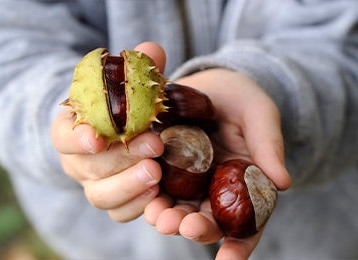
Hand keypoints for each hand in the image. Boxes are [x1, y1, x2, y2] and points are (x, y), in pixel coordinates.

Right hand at [50, 42, 166, 221]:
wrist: (122, 134)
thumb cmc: (122, 108)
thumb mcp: (127, 86)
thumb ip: (137, 69)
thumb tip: (152, 50)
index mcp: (73, 130)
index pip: (62, 136)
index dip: (76, 139)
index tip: (97, 138)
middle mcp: (78, 162)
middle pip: (86, 168)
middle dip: (120, 158)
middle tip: (154, 146)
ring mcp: (94, 184)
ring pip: (100, 196)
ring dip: (129, 186)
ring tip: (158, 173)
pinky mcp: (114, 202)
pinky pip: (119, 213)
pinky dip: (137, 205)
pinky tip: (158, 193)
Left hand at [144, 68, 290, 258]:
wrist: (211, 84)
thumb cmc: (241, 99)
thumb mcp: (259, 115)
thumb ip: (269, 145)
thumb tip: (283, 182)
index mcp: (244, 182)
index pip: (247, 220)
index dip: (241, 243)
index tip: (229, 259)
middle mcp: (214, 187)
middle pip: (208, 218)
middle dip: (196, 227)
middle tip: (184, 226)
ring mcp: (188, 179)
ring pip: (179, 206)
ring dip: (168, 216)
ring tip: (159, 217)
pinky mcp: (164, 165)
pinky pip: (156, 184)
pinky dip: (150, 193)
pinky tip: (144, 198)